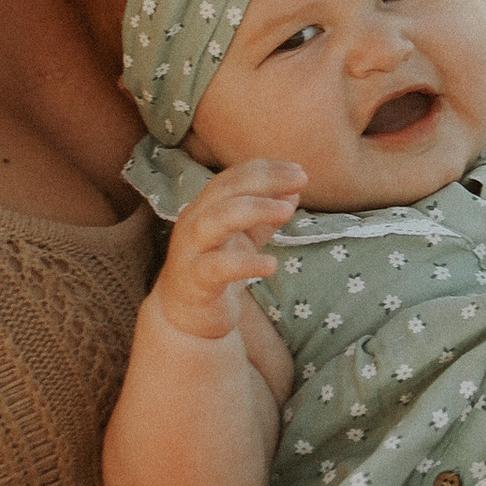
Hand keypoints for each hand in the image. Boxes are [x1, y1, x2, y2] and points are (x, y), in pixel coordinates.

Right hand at [150, 160, 304, 343]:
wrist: (185, 315)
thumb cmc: (216, 268)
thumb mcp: (243, 237)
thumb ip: (265, 216)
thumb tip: (294, 191)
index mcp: (206, 207)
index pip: (233, 177)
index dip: (266, 169)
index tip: (298, 170)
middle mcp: (194, 221)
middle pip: (225, 190)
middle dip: (264, 181)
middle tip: (301, 180)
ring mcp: (192, 250)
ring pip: (216, 220)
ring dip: (254, 210)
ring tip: (286, 211)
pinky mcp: (195, 281)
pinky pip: (218, 267)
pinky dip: (245, 263)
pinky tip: (271, 264)